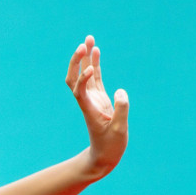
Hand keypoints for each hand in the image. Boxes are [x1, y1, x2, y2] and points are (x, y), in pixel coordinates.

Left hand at [65, 35, 128, 178]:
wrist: (104, 156)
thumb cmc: (110, 146)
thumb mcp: (119, 131)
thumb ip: (121, 110)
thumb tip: (121, 91)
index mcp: (89, 109)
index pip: (79, 89)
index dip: (83, 78)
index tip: (92, 70)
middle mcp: (87, 101)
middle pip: (74, 78)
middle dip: (77, 61)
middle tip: (82, 44)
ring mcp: (93, 99)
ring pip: (84, 75)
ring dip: (85, 57)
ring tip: (88, 39)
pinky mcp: (100, 99)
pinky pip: (95, 78)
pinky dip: (95, 64)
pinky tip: (96, 51)